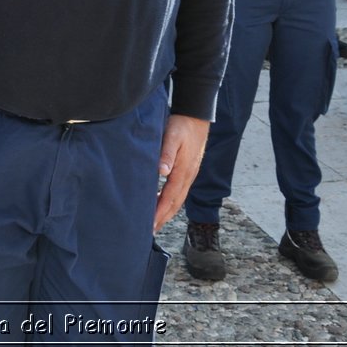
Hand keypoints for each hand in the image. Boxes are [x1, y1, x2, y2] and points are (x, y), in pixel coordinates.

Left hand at [154, 114, 208, 231]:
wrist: (196, 115)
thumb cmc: (182, 124)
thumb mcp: (172, 136)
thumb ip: (166, 154)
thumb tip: (162, 172)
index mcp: (183, 170)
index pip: (169, 197)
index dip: (160, 212)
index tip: (150, 224)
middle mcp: (188, 175)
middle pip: (175, 202)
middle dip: (163, 218)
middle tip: (150, 231)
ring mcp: (189, 173)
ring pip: (178, 198)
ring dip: (167, 211)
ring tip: (156, 222)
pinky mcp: (188, 169)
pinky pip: (179, 190)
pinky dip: (170, 200)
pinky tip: (163, 201)